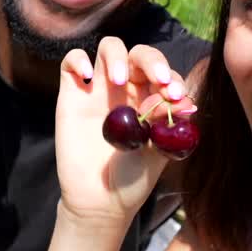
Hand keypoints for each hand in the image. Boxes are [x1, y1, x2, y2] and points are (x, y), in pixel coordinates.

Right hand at [56, 38, 195, 232]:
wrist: (100, 202)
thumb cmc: (133, 178)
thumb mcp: (158, 152)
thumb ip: (168, 123)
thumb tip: (181, 100)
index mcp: (152, 98)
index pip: (164, 74)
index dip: (171, 79)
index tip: (175, 95)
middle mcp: (128, 89)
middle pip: (140, 54)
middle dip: (152, 61)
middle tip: (158, 79)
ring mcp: (99, 89)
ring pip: (109, 48)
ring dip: (118, 56)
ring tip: (119, 80)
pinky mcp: (72, 94)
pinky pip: (71, 62)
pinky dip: (78, 59)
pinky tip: (86, 77)